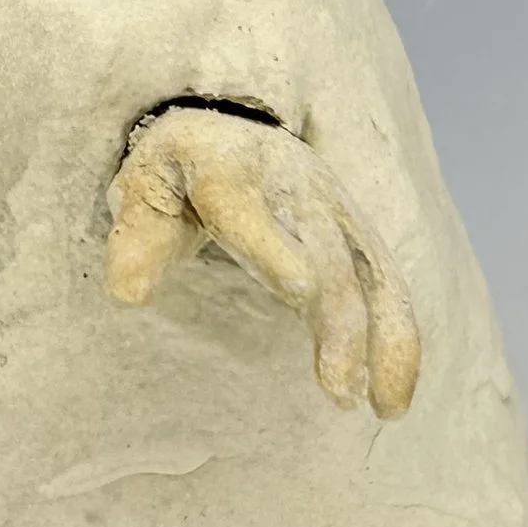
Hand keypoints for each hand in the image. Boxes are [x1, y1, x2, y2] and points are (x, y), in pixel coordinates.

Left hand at [105, 104, 420, 416]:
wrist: (229, 119)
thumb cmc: (178, 170)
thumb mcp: (144, 188)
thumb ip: (138, 238)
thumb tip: (128, 294)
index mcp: (226, 169)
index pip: (247, 208)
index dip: (275, 246)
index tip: (301, 291)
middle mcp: (292, 187)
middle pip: (325, 253)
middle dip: (339, 319)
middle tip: (338, 389)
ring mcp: (334, 208)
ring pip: (371, 273)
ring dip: (384, 339)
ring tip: (384, 407)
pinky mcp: (358, 233)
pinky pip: (388, 286)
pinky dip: (399, 341)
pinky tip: (392, 398)